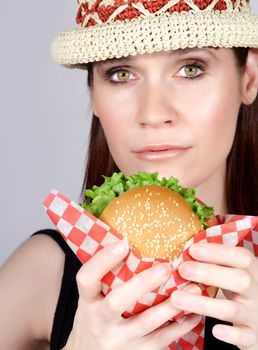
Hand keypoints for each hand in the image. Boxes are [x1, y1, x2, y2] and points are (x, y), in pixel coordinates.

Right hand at [64, 240, 201, 349]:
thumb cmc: (94, 320)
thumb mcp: (91, 300)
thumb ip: (105, 279)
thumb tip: (128, 242)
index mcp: (87, 302)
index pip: (86, 278)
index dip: (102, 260)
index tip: (122, 243)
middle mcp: (99, 322)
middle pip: (117, 302)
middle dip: (143, 283)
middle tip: (166, 268)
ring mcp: (118, 341)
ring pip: (147, 322)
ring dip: (172, 304)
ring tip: (192, 288)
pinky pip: (162, 340)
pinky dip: (180, 326)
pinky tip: (193, 312)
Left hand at [170, 243, 257, 348]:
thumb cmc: (237, 286)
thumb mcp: (233, 271)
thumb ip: (216, 262)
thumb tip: (184, 251)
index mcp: (253, 270)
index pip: (241, 257)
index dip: (218, 252)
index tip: (193, 249)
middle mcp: (256, 291)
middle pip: (239, 280)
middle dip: (208, 273)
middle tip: (182, 269)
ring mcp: (254, 313)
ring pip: (232, 309)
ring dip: (202, 304)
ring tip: (176, 298)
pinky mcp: (252, 334)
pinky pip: (244, 336)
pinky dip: (231, 335)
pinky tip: (215, 331)